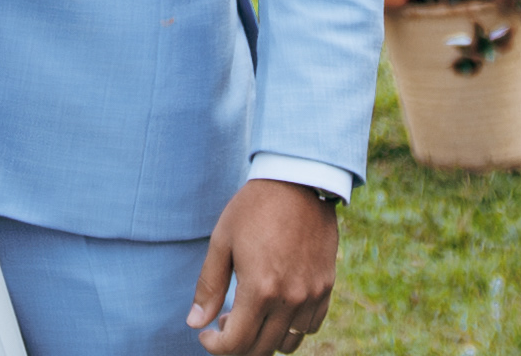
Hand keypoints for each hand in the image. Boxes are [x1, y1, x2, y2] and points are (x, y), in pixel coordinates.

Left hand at [189, 179, 338, 353]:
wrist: (298, 181)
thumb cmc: (254, 207)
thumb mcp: (222, 240)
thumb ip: (209, 286)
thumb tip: (195, 323)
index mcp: (259, 289)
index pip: (236, 343)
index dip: (216, 346)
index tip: (206, 335)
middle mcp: (288, 299)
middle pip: (261, 349)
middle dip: (237, 345)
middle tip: (225, 323)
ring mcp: (310, 296)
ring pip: (287, 344)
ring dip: (265, 338)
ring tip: (251, 315)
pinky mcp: (325, 287)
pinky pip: (309, 327)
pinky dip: (291, 328)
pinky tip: (277, 306)